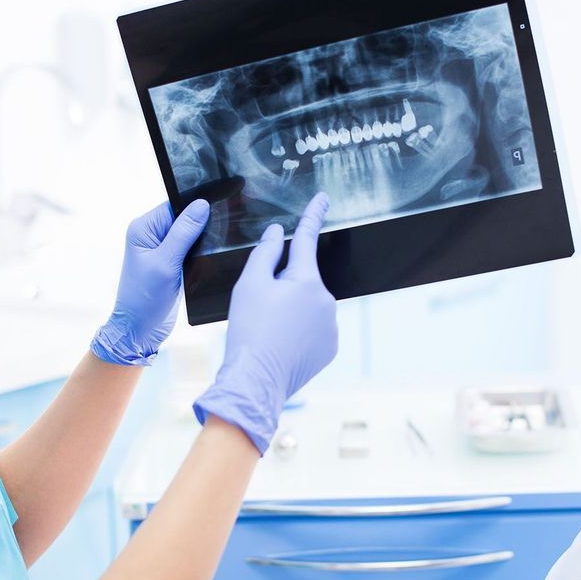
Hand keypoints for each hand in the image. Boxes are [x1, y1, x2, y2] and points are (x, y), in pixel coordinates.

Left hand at [90, 199, 209, 365]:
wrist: (139, 330)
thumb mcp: (165, 263)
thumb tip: (201, 205)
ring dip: (201, 241)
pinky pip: (190, 249)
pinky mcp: (171, 262)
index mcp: (143, 228)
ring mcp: (161, 249)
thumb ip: (184, 233)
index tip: (219, 208)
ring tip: (213, 249)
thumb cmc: (145, 298)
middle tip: (220, 234)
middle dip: (201, 225)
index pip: (175, 205)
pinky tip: (206, 260)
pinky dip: (199, 254)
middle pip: (184, 217)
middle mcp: (151, 235)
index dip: (196, 206)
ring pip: (190, 234)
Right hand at [193, 193, 337, 452]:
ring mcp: (331, 325)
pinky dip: (299, 331)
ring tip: (269, 331)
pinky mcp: (330, 346)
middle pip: (303, 279)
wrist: (256, 381)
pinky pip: (314, 328)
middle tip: (261, 308)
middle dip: (285, 285)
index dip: (313, 214)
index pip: (307, 238)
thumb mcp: (249, 284)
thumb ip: (265, 253)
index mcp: (307, 280)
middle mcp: (327, 300)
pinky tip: (281, 344)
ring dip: (292, 310)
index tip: (323, 198)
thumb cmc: (249, 330)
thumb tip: (277, 232)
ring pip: (309, 305)